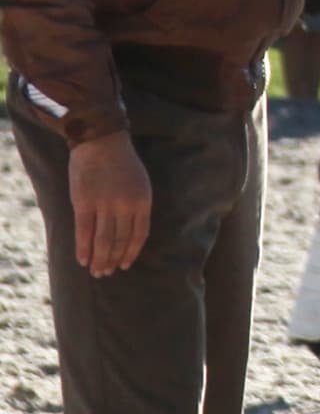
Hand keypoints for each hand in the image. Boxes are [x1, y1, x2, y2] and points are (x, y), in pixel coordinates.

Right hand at [68, 134, 149, 275]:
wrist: (101, 141)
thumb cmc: (122, 163)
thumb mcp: (140, 184)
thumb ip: (136, 207)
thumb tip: (130, 233)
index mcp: (143, 201)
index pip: (139, 235)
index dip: (131, 252)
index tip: (125, 265)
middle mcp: (125, 205)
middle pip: (120, 241)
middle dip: (113, 260)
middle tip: (106, 273)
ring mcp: (104, 204)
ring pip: (103, 240)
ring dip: (99, 259)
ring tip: (96, 271)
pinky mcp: (84, 202)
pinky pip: (84, 231)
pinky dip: (83, 248)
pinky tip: (82, 259)